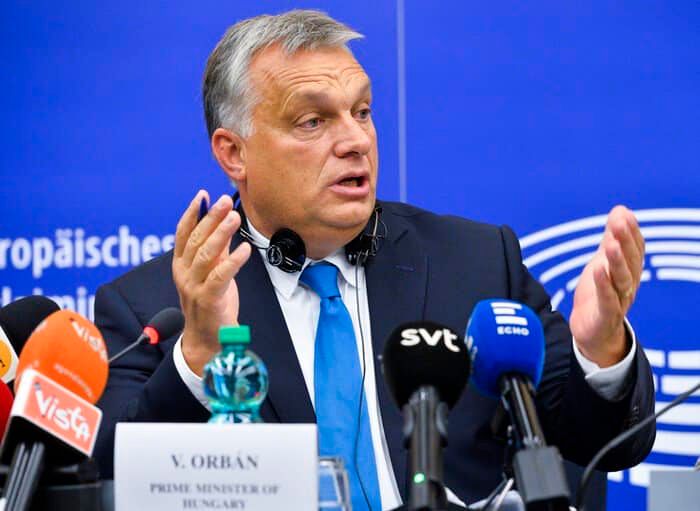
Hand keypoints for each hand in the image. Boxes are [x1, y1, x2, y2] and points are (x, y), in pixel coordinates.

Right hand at [172, 191, 251, 374]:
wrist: (209, 340)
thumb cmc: (211, 304)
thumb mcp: (212, 272)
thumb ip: (215, 251)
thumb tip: (221, 225)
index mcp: (181, 264)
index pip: (183, 233)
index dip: (192, 212)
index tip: (203, 194)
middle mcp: (183, 273)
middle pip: (195, 239)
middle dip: (210, 217)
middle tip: (225, 200)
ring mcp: (193, 286)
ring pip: (205, 254)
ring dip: (220, 233)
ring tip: (233, 217)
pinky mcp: (208, 299)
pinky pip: (220, 276)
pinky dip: (233, 261)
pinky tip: (245, 249)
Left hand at [569, 206, 644, 366]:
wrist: (593, 333)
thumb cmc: (600, 295)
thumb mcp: (604, 262)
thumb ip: (612, 238)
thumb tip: (620, 210)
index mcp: (629, 271)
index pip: (635, 249)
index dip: (630, 232)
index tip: (622, 214)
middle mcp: (629, 285)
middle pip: (630, 261)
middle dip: (625, 241)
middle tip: (618, 222)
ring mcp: (620, 301)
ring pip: (621, 279)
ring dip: (617, 261)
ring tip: (610, 243)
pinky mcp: (606, 316)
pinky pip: (608, 300)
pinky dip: (604, 285)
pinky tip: (598, 270)